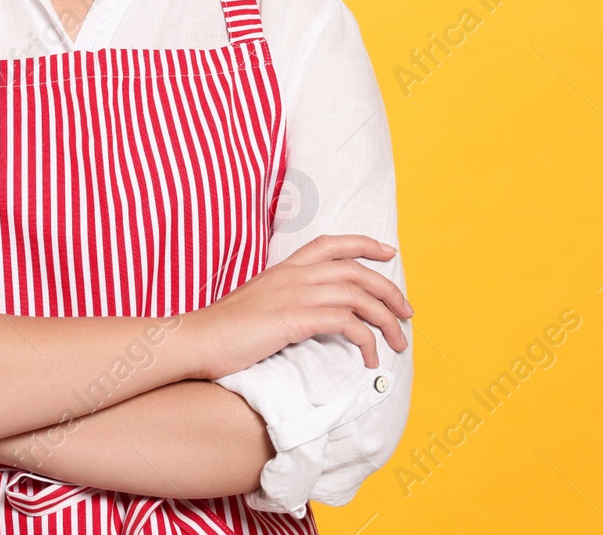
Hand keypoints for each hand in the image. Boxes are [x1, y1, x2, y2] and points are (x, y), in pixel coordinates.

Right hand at [189, 234, 412, 378]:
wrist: (195, 340)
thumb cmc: (222, 331)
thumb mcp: (256, 304)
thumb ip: (283, 301)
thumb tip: (308, 316)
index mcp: (283, 268)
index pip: (331, 243)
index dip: (364, 244)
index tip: (389, 252)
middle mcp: (292, 275)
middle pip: (355, 270)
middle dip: (389, 291)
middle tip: (407, 313)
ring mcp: (293, 294)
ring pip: (358, 295)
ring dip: (386, 320)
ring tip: (398, 343)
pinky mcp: (293, 318)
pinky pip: (345, 322)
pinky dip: (366, 340)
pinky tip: (369, 358)